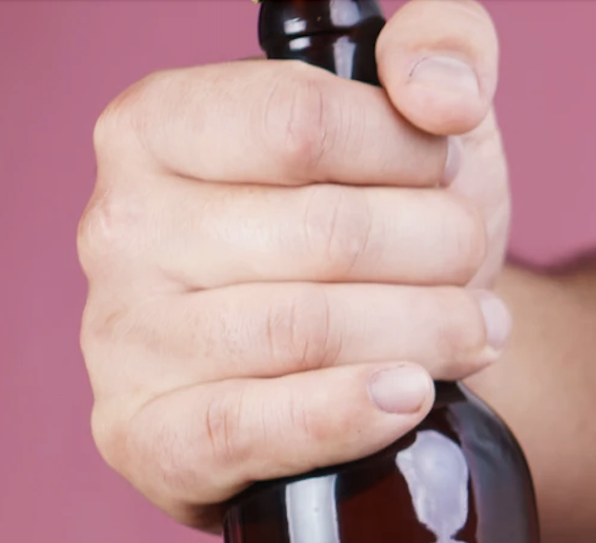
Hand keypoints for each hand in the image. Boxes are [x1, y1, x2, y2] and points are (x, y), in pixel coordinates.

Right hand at [79, 0, 510, 528]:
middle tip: (474, 269)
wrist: (385, 362)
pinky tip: (408, 397)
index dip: (408, 153)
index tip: (445, 172)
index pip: (300, 121)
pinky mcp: (148, 437)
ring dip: (427, 334)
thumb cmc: (391, 231)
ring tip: (474, 332)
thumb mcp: (424, 124)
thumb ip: (443, 52)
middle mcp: (120, 226)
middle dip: (439, 252)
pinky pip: (247, 429)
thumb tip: (438, 92)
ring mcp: (124, 338)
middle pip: (326, 234)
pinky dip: (347, 414)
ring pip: (305, 331)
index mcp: (162, 125)